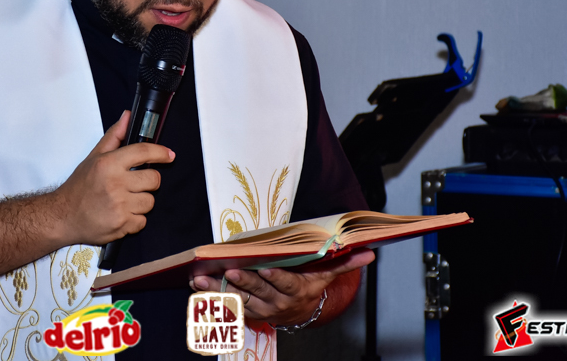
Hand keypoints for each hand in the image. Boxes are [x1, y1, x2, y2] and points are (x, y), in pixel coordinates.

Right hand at [52, 111, 175, 245]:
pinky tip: (121, 214)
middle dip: (148, 181)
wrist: (62, 217)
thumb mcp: (94, 157)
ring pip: (150, 202)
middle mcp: (115, 183)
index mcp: (109, 164)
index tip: (169, 155)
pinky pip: (143, 221)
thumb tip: (128, 116)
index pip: (143, 152)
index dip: (160, 153)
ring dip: (141, 202)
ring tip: (125, 201)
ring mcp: (119, 206)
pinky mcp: (121, 225)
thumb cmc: (79, 186)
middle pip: (154, 179)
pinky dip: (135, 219)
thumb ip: (114, 136)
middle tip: (135, 183)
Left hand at [190, 249, 374, 325]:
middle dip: (242, 281)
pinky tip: (197, 286)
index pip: (284, 283)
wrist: (299, 312)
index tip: (264, 269)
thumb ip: (343, 262)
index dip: (274, 277)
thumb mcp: (326, 275)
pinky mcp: (244, 312)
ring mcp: (259, 308)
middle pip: (257, 292)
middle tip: (229, 270)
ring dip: (218, 290)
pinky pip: (225, 305)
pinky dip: (210, 296)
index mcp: (295, 290)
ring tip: (202, 279)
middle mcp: (276, 302)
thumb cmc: (309, 284)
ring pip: (237, 300)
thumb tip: (369, 253)